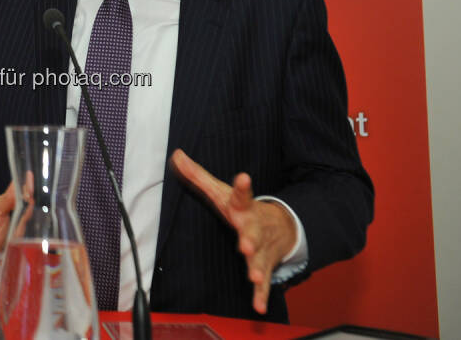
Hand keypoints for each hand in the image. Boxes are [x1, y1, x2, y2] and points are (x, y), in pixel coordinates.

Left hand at [170, 149, 296, 315]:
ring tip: (254, 275)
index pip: (241, 195)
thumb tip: (176, 155)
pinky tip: (258, 306)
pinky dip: (261, 294)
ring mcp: (262, 248)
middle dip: (250, 239)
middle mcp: (255, 228)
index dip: (241, 187)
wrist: (283, 225)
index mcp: (243, 208)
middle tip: (246, 246)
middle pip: (253, 233)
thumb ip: (198, 175)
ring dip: (257, 268)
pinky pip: (264, 282)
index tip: (243, 177)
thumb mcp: (221, 190)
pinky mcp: (265, 265)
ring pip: (260, 259)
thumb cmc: (242, 208)